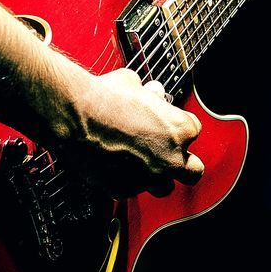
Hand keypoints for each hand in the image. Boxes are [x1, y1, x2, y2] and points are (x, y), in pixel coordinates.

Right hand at [60, 67, 203, 197]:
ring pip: (165, 187)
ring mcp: (148, 177)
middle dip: (184, 161)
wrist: (76, 116)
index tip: (166, 120)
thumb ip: (148, 94)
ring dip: (158, 176)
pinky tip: (117, 165)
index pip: (193, 130)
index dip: (179, 123)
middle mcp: (169, 157)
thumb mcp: (132, 83)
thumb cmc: (104, 97)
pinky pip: (133, 189)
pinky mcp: (124, 189)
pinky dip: (128, 179)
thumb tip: (149, 94)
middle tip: (171, 152)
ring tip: (144, 162)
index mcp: (178, 128)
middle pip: (194, 170)